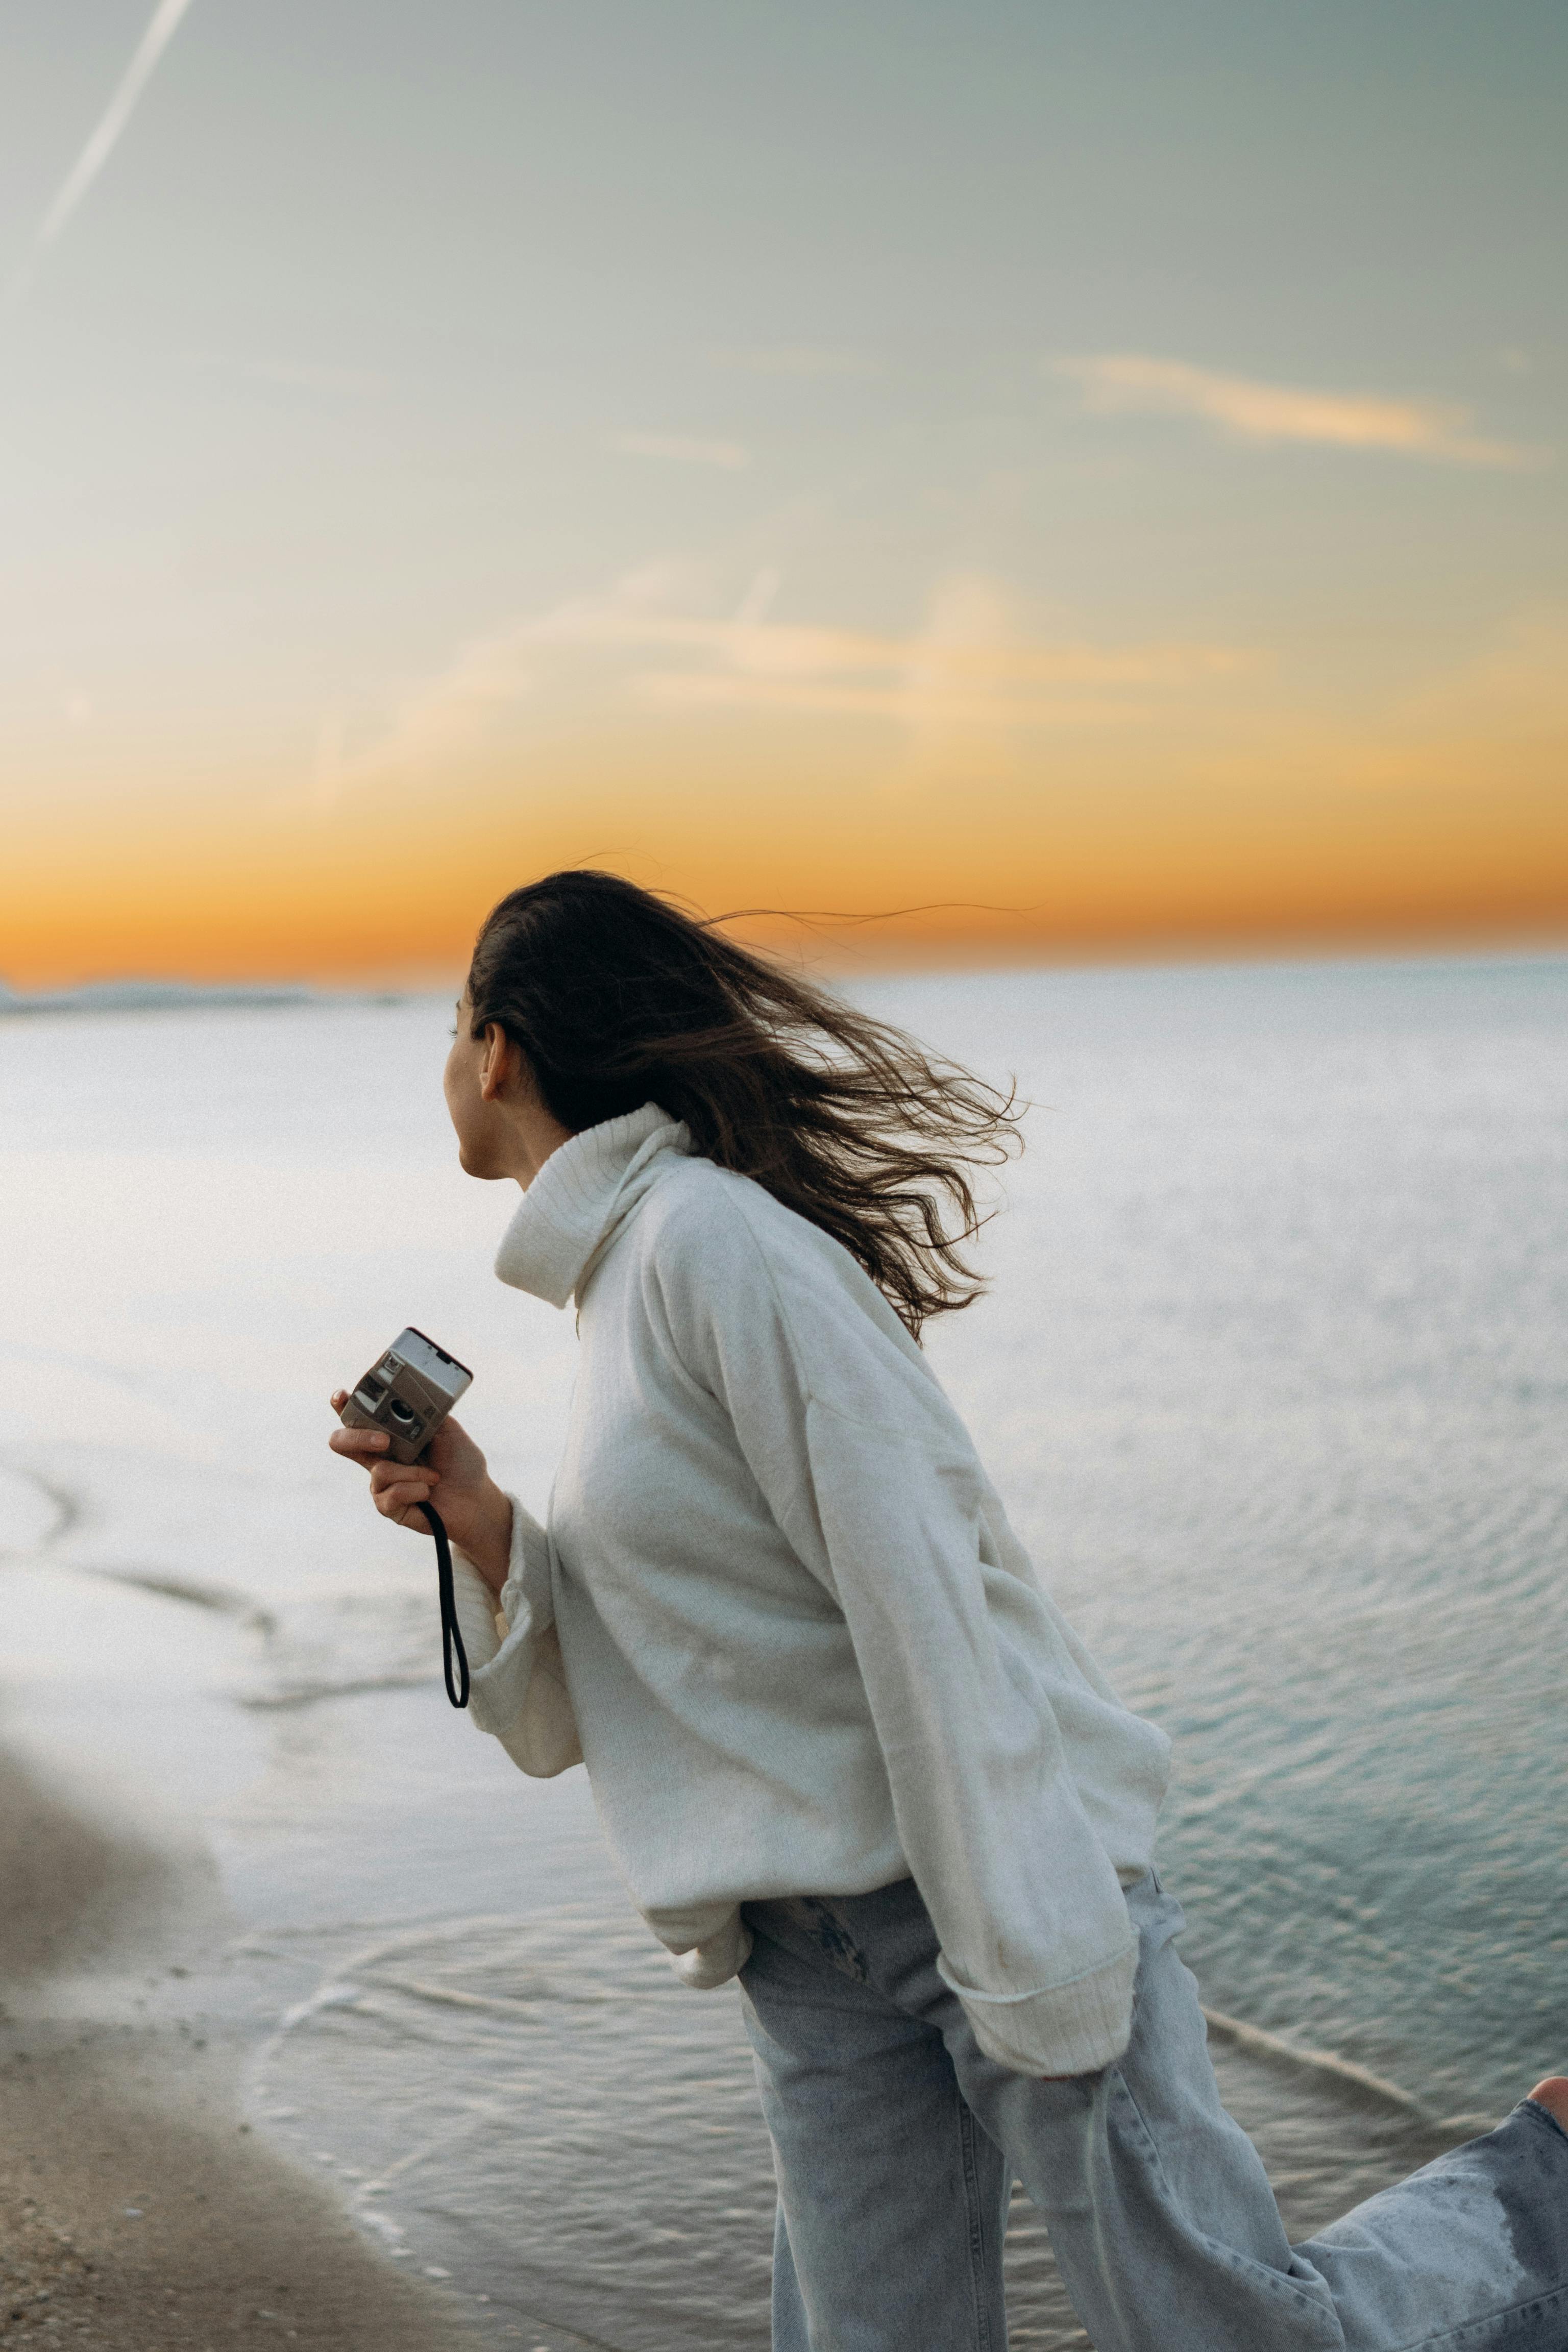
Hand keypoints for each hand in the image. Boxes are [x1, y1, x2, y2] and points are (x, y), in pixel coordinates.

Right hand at [328, 1396, 512, 1594]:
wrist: (476, 1498)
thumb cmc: (461, 1464)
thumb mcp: (448, 1429)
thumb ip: (426, 1411)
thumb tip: (409, 1394)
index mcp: (389, 1435)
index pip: (357, 1418)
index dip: (342, 1406)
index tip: (341, 1397)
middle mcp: (379, 1457)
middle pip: (342, 1442)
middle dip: (358, 1437)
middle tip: (384, 1440)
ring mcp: (380, 1483)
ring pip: (379, 1470)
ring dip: (414, 1472)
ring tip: (433, 1476)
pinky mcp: (387, 1506)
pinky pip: (392, 1493)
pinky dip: (417, 1489)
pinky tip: (428, 1491)